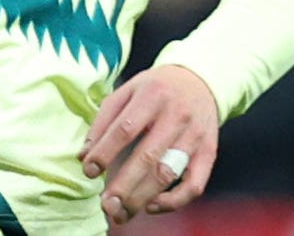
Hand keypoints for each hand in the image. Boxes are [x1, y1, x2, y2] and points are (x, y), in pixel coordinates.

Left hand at [82, 64, 217, 221]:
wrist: (199, 82)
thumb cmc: (154, 89)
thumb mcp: (126, 92)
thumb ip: (104, 121)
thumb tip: (84, 156)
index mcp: (151, 96)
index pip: (125, 129)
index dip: (105, 152)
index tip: (88, 171)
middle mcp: (176, 116)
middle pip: (148, 156)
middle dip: (124, 184)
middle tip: (106, 205)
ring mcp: (195, 137)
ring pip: (170, 173)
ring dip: (144, 197)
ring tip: (122, 212)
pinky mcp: (209, 153)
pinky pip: (195, 184)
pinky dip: (174, 200)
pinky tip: (152, 206)